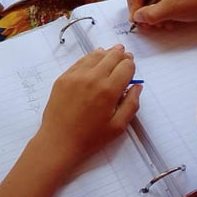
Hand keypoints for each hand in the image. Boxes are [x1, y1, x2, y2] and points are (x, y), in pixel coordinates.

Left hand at [35, 46, 140, 167]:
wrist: (59, 142)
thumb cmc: (90, 138)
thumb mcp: (118, 126)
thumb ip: (132, 104)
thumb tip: (137, 86)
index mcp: (108, 90)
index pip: (126, 66)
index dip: (131, 65)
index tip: (131, 68)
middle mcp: (92, 78)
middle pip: (112, 56)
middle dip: (121, 56)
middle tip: (125, 57)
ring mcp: (76, 76)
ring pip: (96, 55)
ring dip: (107, 54)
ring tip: (112, 53)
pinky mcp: (63, 78)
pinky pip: (80, 61)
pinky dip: (91, 58)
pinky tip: (95, 59)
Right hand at [126, 0, 196, 28]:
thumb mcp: (172, 9)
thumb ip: (150, 14)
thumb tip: (136, 18)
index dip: (134, 6)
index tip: (139, 21)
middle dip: (144, 12)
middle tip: (151, 25)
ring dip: (151, 14)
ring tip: (163, 24)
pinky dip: (158, 12)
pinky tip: (167, 19)